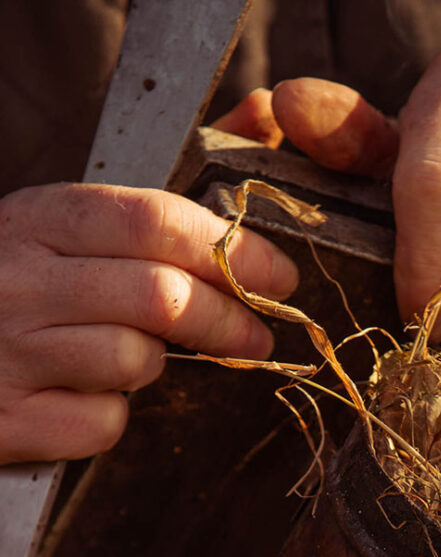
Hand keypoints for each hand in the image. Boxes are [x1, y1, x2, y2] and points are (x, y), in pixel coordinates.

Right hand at [0, 183, 297, 463]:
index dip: (233, 250)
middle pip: (160, 297)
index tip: (278, 276)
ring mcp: (9, 350)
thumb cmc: (13, 284)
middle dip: (227, 319)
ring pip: (135, 360)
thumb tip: (264, 113)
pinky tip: (86, 395)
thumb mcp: (68, 224)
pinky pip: (102, 423)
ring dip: (155, 363)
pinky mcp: (7, 418)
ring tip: (136, 354)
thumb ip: (168, 183)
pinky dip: (111, 416)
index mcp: (38, 219)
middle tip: (257, 334)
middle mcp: (19, 278)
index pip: (154, 221)